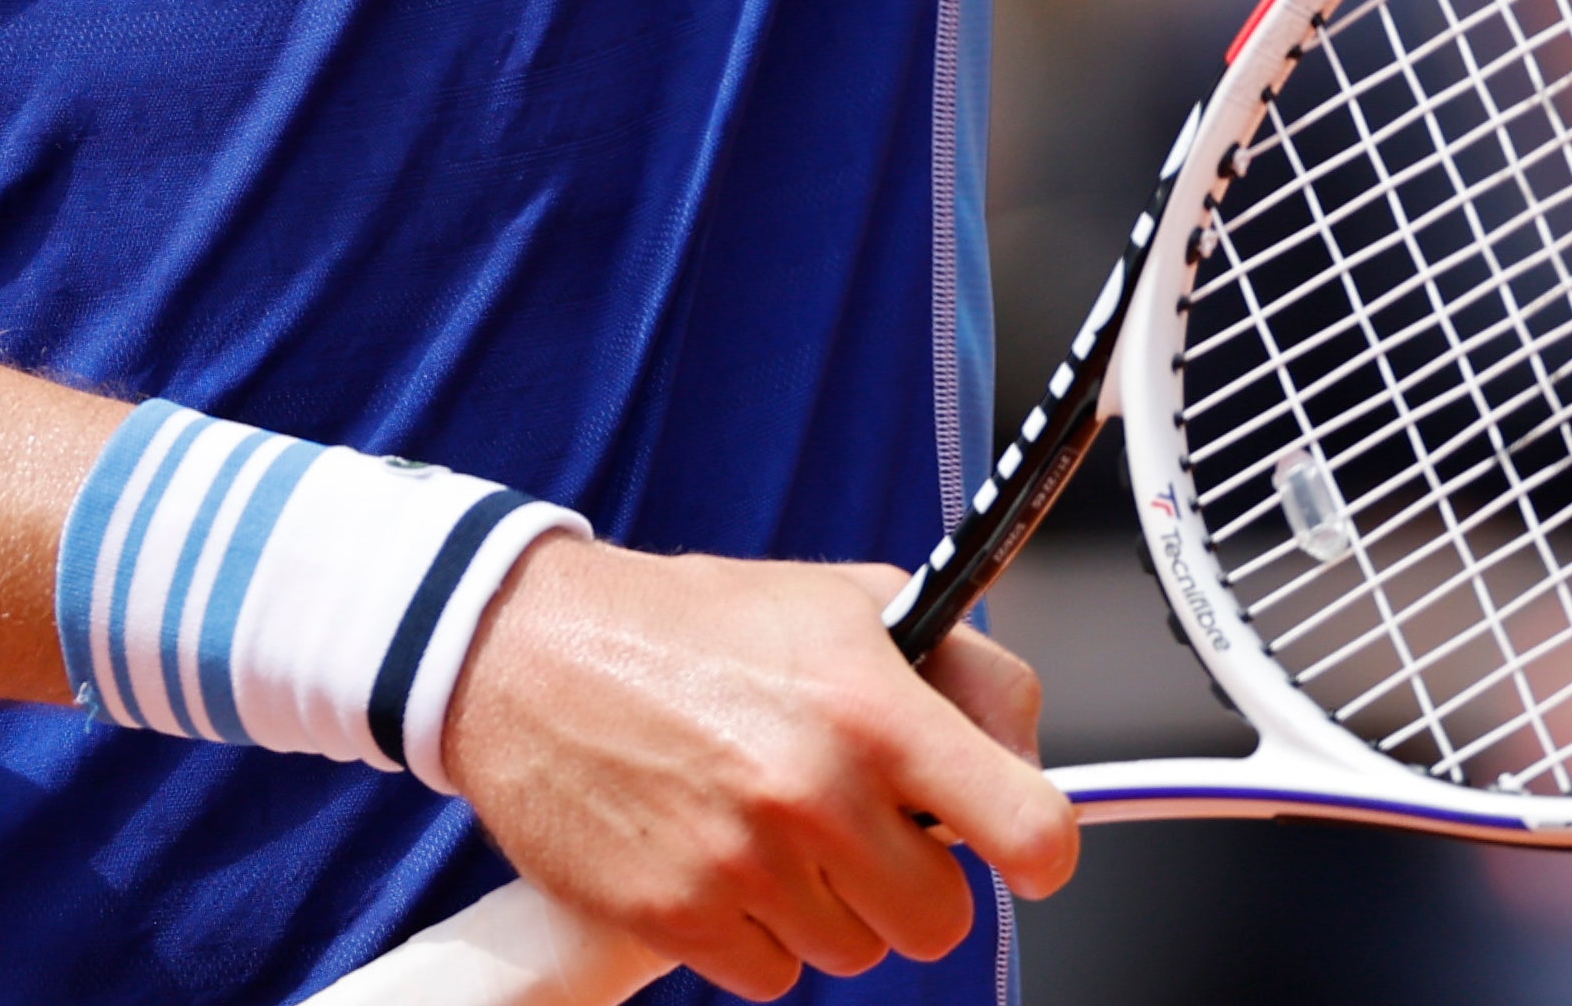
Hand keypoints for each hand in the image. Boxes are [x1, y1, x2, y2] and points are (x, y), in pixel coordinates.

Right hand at [436, 538, 1072, 994]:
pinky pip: (773, 977)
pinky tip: (724, 859)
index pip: (1025, 824)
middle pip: (939, 920)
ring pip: (855, 952)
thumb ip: (957, 669)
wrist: (531, 656)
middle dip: (914, 883)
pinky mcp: (677, 919)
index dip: (1041, 849)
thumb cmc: (695, 627)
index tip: (1026, 851)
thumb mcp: (844, 603)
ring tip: (774, 825)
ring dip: (830, 905)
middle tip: (867, 830)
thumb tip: (1025, 752)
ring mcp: (744, 866)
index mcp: (872, 705)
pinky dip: (758, 935)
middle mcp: (816, 791)